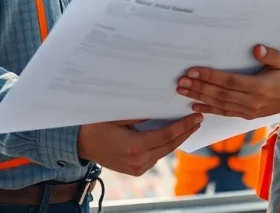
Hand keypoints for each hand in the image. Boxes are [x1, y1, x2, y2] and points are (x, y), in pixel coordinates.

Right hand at [77, 114, 201, 175]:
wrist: (80, 145)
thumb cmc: (96, 126)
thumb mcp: (117, 116)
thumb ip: (139, 115)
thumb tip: (160, 109)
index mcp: (135, 147)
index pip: (167, 135)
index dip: (184, 126)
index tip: (196, 118)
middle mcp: (138, 161)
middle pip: (170, 146)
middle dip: (185, 133)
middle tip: (198, 120)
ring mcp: (137, 168)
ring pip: (164, 152)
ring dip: (177, 139)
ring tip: (189, 126)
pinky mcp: (136, 171)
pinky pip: (156, 157)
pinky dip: (165, 146)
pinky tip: (172, 136)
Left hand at [177, 44, 279, 119]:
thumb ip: (271, 55)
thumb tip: (256, 49)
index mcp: (259, 87)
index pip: (229, 81)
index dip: (210, 76)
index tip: (193, 71)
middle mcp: (251, 101)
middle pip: (220, 94)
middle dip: (199, 87)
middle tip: (181, 82)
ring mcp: (248, 110)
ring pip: (219, 104)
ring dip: (199, 97)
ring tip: (183, 91)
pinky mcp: (246, 115)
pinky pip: (224, 112)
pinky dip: (209, 110)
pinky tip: (195, 106)